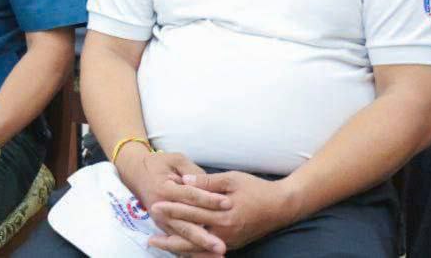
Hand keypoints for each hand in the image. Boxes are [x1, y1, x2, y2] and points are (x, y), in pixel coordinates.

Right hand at [114, 148, 230, 254]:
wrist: (136, 173)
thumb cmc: (159, 165)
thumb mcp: (176, 160)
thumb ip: (193, 171)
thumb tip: (211, 184)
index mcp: (165, 189)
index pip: (190, 196)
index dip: (209, 199)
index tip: (228, 203)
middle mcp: (161, 209)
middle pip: (185, 224)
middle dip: (204, 237)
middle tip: (221, 246)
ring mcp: (162, 221)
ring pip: (182, 237)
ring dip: (200, 248)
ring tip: (217, 255)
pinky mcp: (164, 227)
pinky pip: (179, 242)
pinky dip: (193, 251)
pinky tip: (207, 257)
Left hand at [150, 170, 298, 251]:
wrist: (280, 206)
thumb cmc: (256, 189)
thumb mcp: (231, 179)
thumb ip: (207, 182)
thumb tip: (184, 181)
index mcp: (224, 215)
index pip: (192, 213)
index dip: (173, 209)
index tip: (155, 206)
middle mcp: (225, 233)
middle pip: (191, 237)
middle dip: (169, 238)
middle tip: (150, 238)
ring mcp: (229, 241)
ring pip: (198, 248)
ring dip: (178, 248)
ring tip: (159, 245)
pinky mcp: (232, 245)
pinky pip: (207, 250)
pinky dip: (192, 251)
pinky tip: (180, 249)